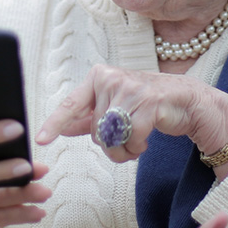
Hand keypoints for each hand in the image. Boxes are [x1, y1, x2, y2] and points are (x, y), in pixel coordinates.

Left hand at [36, 65, 227, 166]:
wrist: (188, 100)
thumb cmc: (147, 104)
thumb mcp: (115, 107)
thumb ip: (88, 117)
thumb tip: (62, 127)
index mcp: (98, 77)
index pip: (71, 104)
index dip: (54, 123)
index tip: (40, 139)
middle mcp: (111, 78)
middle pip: (95, 130)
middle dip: (110, 143)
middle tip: (126, 137)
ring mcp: (130, 88)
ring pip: (111, 137)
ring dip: (124, 149)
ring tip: (137, 139)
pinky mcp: (149, 102)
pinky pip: (132, 140)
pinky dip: (138, 148)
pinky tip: (147, 139)